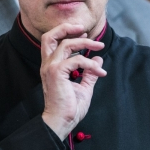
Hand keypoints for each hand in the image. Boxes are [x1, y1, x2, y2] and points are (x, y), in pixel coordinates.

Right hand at [40, 23, 106, 139]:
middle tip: (84, 29)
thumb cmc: (70, 108)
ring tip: (100, 46)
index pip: (52, 42)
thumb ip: (89, 73)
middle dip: (67, 28)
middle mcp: (48, 64)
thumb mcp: (84, 87)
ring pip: (66, 44)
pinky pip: (77, 60)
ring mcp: (51, 68)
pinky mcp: (56, 73)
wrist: (62, 122)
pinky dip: (91, 64)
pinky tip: (100, 72)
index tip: (84, 35)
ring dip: (86, 43)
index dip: (67, 34)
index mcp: (51, 66)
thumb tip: (98, 59)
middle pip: (50, 36)